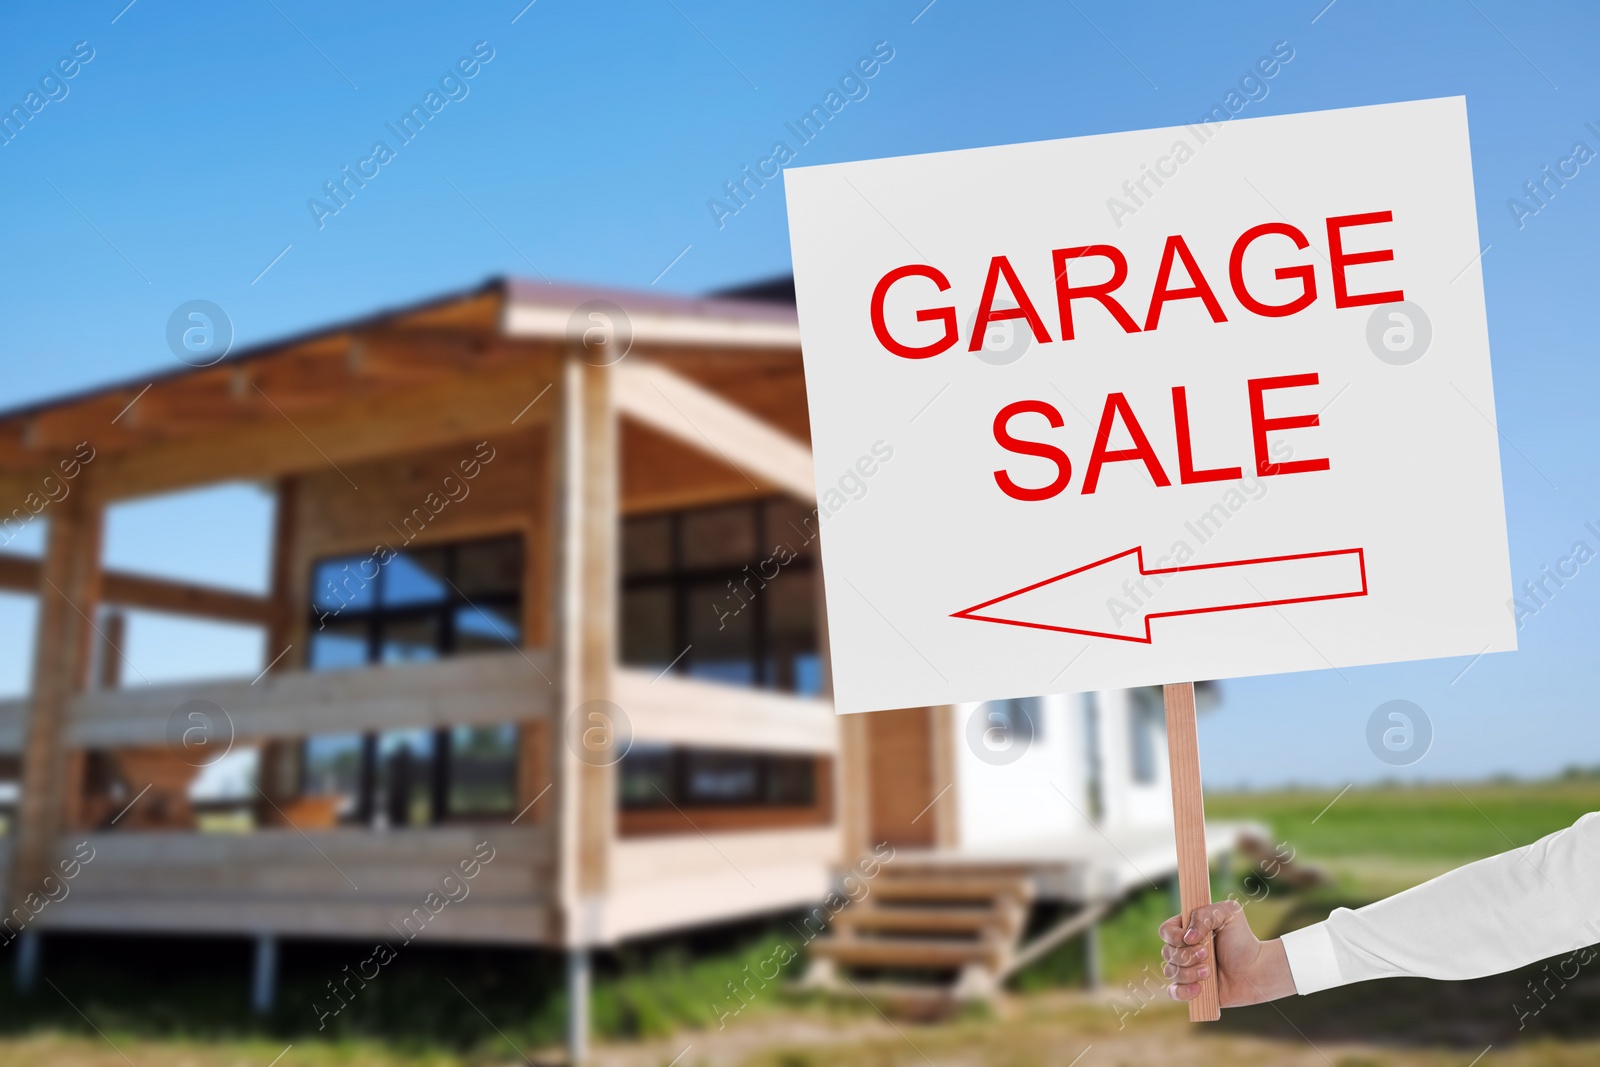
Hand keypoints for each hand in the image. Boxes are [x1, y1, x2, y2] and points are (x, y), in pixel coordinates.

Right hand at [1157, 899, 1297, 1006]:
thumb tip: (1187, 937)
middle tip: (1208, 955)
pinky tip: (1199, 989)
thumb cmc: (1243, 939)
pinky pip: (1173, 992)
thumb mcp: (1228, 914)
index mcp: (1187, 929)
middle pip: (1166, 952)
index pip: (1165, 931)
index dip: (1175, 936)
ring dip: (1188, 973)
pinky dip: (1183, 991)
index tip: (1195, 940)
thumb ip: (1204, 915)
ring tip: (1209, 973)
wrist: (1257, 969)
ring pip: (1170, 972)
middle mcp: (1183, 949)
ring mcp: (1186, 969)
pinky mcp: (1191, 989)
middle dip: (1186, 956)